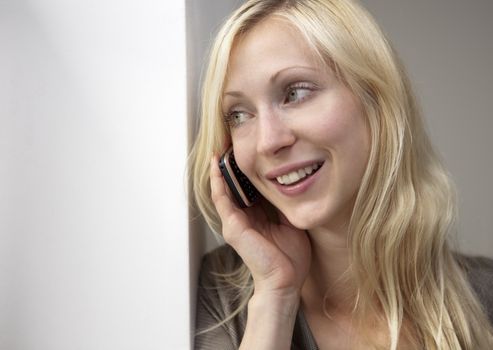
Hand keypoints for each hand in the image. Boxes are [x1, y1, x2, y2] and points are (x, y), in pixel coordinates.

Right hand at [210, 155, 311, 297]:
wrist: (285, 281)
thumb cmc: (290, 257)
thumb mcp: (291, 222)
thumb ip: (285, 204)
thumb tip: (291, 182)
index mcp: (256, 217)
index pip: (247, 187)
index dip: (246, 169)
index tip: (249, 148)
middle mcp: (241, 217)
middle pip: (233, 185)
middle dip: (231, 164)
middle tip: (231, 140)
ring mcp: (234, 222)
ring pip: (223, 188)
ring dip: (221, 167)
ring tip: (221, 146)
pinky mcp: (232, 225)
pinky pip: (221, 197)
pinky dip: (218, 180)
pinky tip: (217, 164)